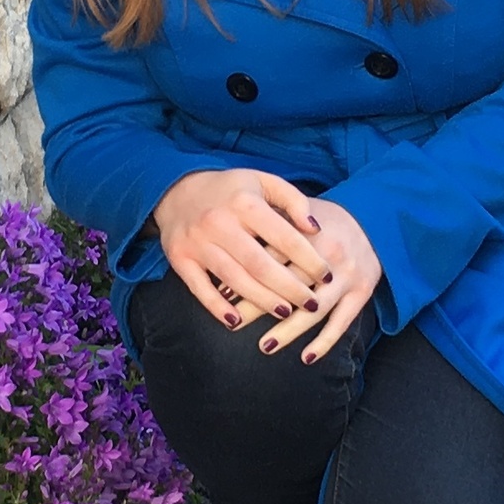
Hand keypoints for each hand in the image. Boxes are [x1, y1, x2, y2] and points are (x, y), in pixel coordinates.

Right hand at [153, 172, 381, 363]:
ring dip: (261, 300)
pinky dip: (217, 307)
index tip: (327, 275)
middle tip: (312, 303)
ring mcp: (198, 243)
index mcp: (245, 203)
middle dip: (290, 288)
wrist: (175, 190)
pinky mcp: (180, 258)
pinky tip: (236, 321)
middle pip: (260, 264)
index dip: (309, 258)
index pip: (284, 236)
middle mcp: (220, 223)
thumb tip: (315, 229)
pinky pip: (199, 288)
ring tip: (285, 313)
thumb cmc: (230, 190)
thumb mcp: (263, 181)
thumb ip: (293, 201)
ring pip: (234, 279)